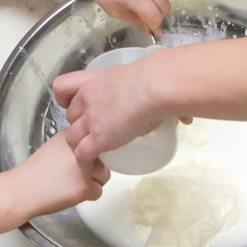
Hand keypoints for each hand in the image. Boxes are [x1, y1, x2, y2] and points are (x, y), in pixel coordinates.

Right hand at [13, 129, 109, 215]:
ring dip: (92, 183)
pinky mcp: (85, 186)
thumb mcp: (54, 147)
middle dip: (93, 171)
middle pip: (102, 160)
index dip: (91, 153)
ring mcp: (84, 168)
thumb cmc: (35, 172)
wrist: (22, 190)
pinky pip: (98, 192)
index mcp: (72, 136)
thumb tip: (94, 151)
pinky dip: (87, 196)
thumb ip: (74, 146)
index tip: (82, 161)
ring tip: (71, 185)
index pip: (96, 141)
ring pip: (104, 177)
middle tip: (73, 176)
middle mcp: (80, 149)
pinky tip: (70, 194)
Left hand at [54, 51, 171, 166]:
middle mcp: (87, 99)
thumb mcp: (143, 82)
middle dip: (79, 125)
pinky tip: (94, 166)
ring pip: (71, 138)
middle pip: (70, 116)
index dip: (66, 99)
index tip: (79, 106)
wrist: (153, 87)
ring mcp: (90, 120)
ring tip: (93, 153)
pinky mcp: (97, 139)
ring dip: (80, 146)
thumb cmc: (156, 80)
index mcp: (95, 80)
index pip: (62, 87)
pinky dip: (85, 162)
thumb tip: (184, 119)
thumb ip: (156, 98)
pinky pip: (81, 155)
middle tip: (96, 132)